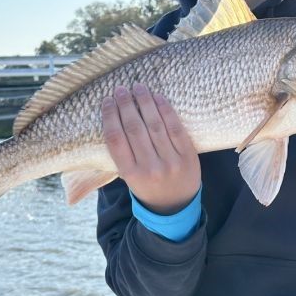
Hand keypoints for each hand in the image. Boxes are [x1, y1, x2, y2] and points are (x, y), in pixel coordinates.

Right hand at [101, 83, 201, 214]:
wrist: (175, 207)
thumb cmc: (147, 186)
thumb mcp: (128, 177)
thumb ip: (122, 153)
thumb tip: (113, 116)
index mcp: (130, 174)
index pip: (116, 139)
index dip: (110, 116)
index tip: (107, 101)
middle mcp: (150, 167)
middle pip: (134, 128)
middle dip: (126, 105)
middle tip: (121, 89)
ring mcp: (171, 161)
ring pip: (155, 125)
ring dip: (145, 102)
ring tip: (138, 87)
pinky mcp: (188, 156)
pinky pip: (175, 127)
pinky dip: (165, 110)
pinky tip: (157, 97)